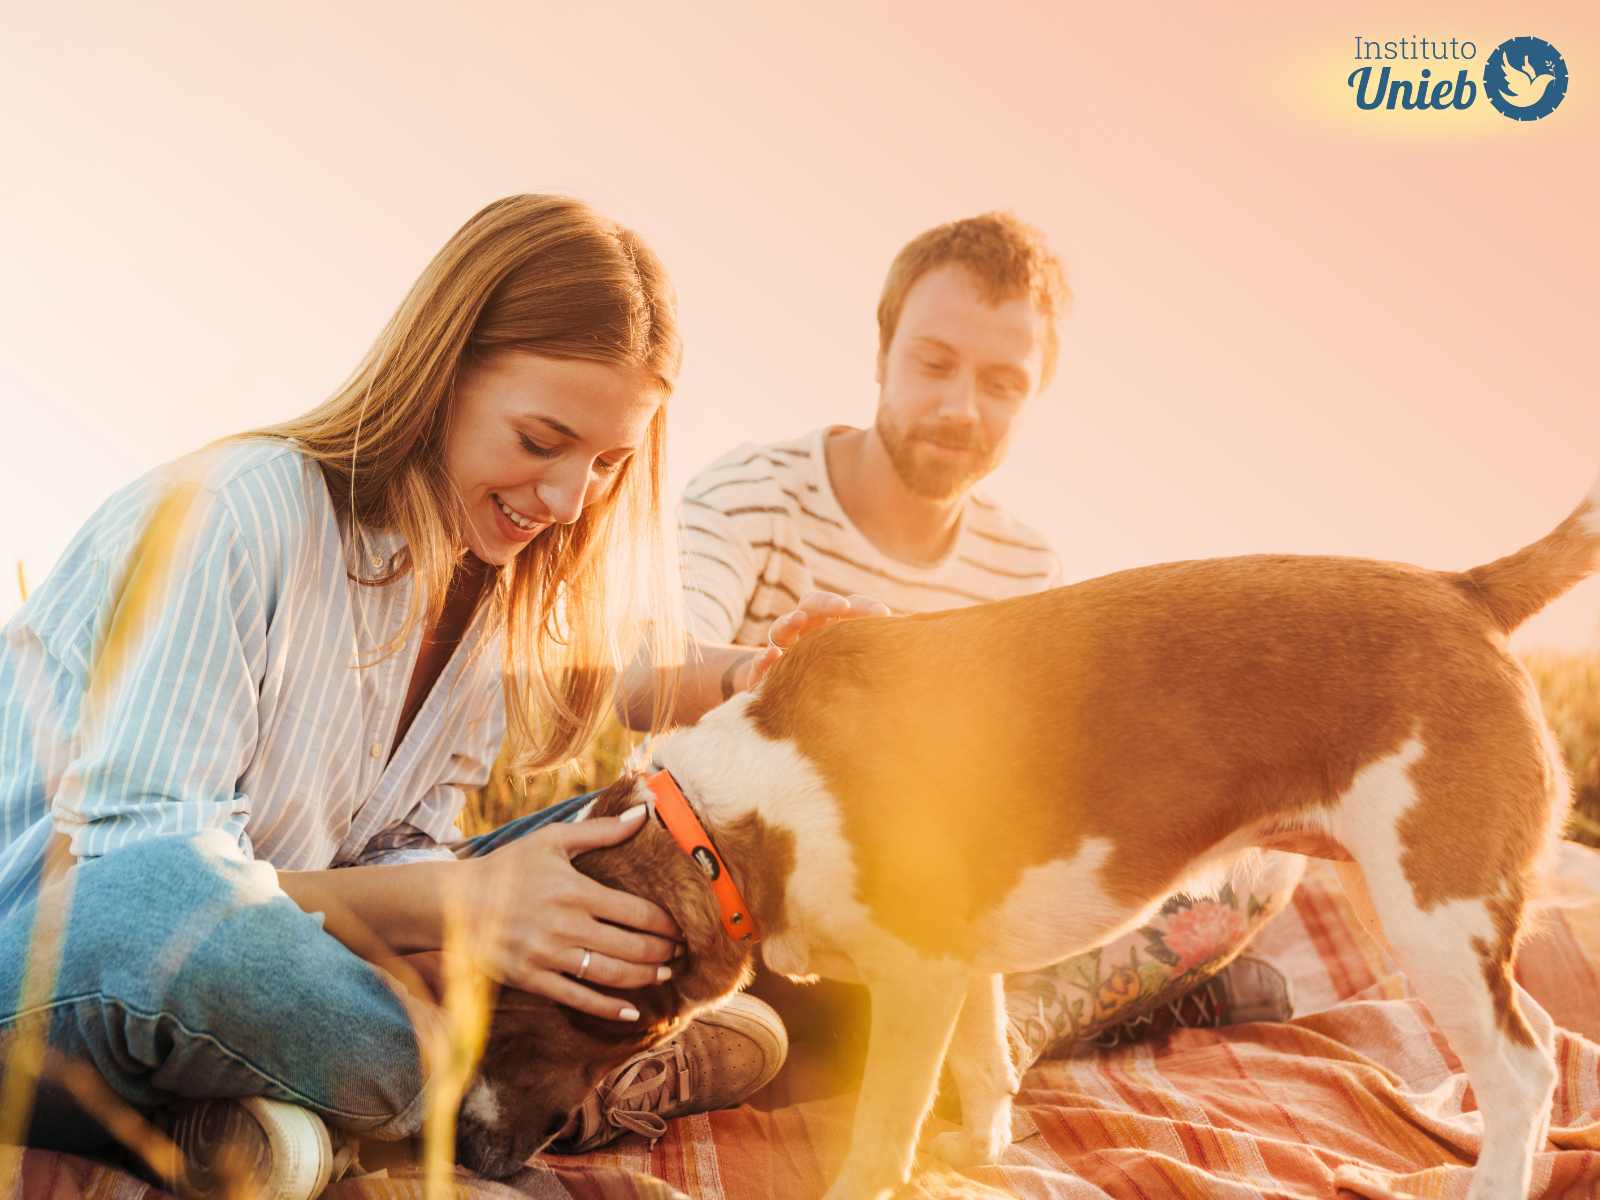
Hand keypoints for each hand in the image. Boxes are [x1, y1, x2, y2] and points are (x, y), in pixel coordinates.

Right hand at [465, 806, 680, 1020]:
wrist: (454, 903)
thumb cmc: (509, 867)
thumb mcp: (552, 840)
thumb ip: (600, 830)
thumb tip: (643, 813)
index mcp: (576, 891)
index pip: (638, 912)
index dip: (668, 924)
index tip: (683, 928)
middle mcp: (566, 926)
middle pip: (632, 947)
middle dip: (663, 952)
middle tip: (681, 953)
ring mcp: (549, 956)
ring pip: (611, 975)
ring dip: (645, 978)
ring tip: (665, 975)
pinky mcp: (533, 979)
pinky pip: (578, 999)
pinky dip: (609, 1009)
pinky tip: (632, 1013)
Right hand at [745, 591, 890, 688]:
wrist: (780, 701)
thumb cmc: (825, 681)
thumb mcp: (850, 668)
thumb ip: (873, 655)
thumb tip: (914, 646)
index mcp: (826, 626)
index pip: (844, 607)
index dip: (861, 606)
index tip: (883, 613)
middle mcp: (802, 632)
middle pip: (810, 605)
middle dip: (826, 604)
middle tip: (843, 607)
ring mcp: (779, 650)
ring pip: (781, 628)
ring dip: (789, 622)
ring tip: (798, 621)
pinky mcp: (760, 674)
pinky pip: (757, 664)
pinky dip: (763, 660)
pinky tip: (771, 657)